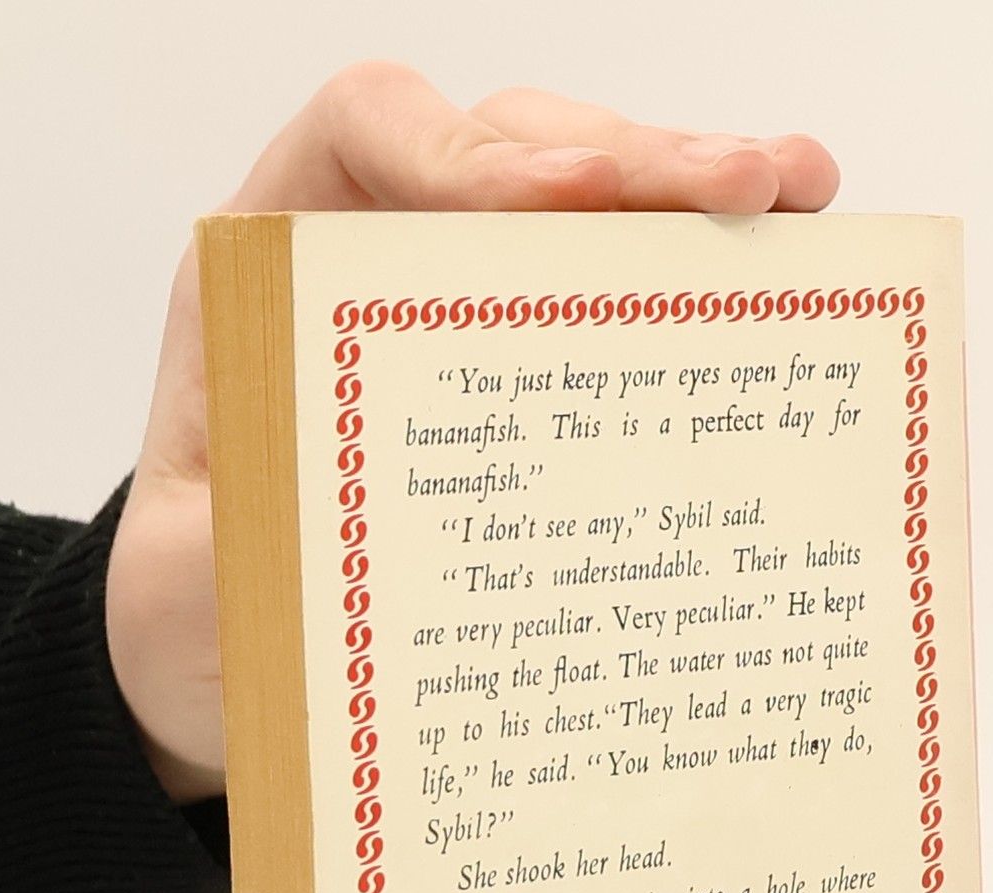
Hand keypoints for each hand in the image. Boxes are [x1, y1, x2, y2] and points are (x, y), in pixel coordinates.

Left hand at [105, 62, 839, 805]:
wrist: (222, 657)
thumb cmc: (203, 604)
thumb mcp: (193, 581)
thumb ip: (239, 534)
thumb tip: (336, 515)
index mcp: (274, 274)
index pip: (369, 134)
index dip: (467, 151)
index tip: (560, 203)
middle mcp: (373, 258)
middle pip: (509, 148)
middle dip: (630, 160)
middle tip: (743, 188)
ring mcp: (462, 307)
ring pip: (582, 203)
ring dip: (692, 196)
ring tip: (800, 195)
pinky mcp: (529, 371)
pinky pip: (615, 298)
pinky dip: (697, 276)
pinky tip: (791, 260)